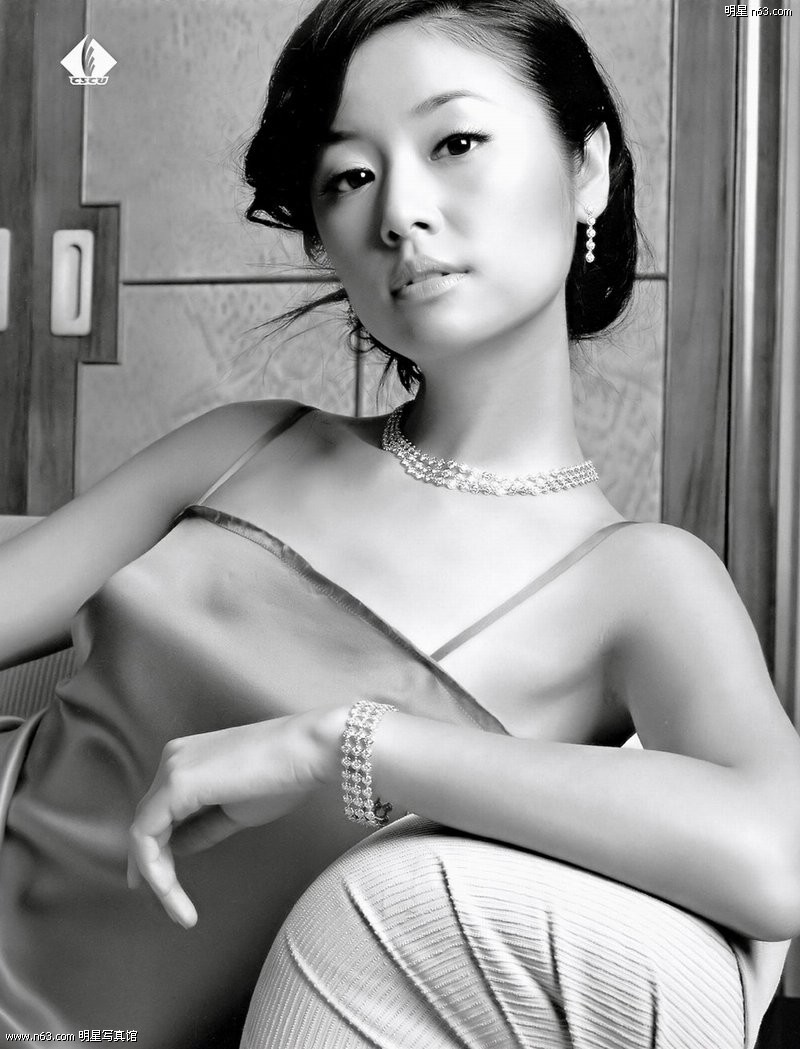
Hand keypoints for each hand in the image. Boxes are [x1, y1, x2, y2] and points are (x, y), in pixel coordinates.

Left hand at [127, 709, 344, 927]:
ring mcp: (172, 769)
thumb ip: (203, 827)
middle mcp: (172, 759)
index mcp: (187, 760)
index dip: (160, 856)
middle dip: (154, 872)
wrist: (310, 751)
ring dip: (156, 877)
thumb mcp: (236, 810)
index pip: (160, 814)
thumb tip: (177, 847)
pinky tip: (172, 895)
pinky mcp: (176, 784)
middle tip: (170, 911)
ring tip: (178, 912)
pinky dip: (156, 870)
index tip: (168, 894)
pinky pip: (147, 835)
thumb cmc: (285, 777)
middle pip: (148, 824)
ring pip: (144, 833)